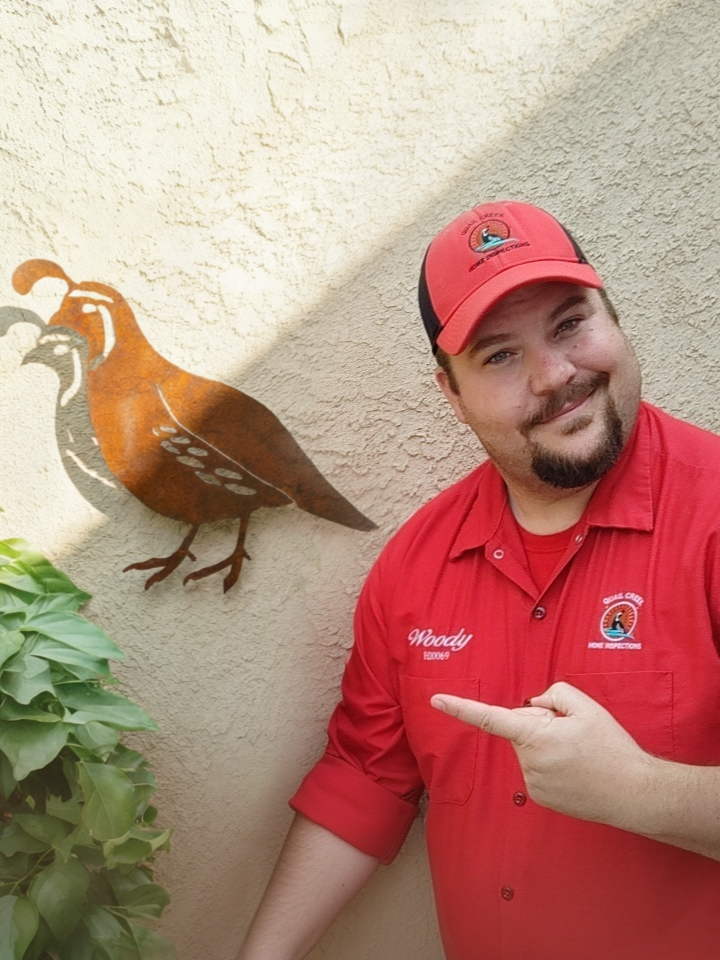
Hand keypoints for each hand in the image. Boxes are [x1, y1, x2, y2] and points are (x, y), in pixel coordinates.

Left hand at [431, 682, 653, 825]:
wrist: (635, 793)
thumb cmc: (611, 748)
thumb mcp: (586, 707)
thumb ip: (553, 694)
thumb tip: (534, 705)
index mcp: (534, 736)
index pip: (489, 718)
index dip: (460, 707)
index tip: (435, 699)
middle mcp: (528, 762)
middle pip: (521, 730)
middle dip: (540, 725)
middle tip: (575, 734)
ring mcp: (533, 784)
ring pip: (531, 750)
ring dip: (549, 746)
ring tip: (581, 755)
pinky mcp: (542, 798)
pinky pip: (538, 769)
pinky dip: (553, 764)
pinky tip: (577, 771)